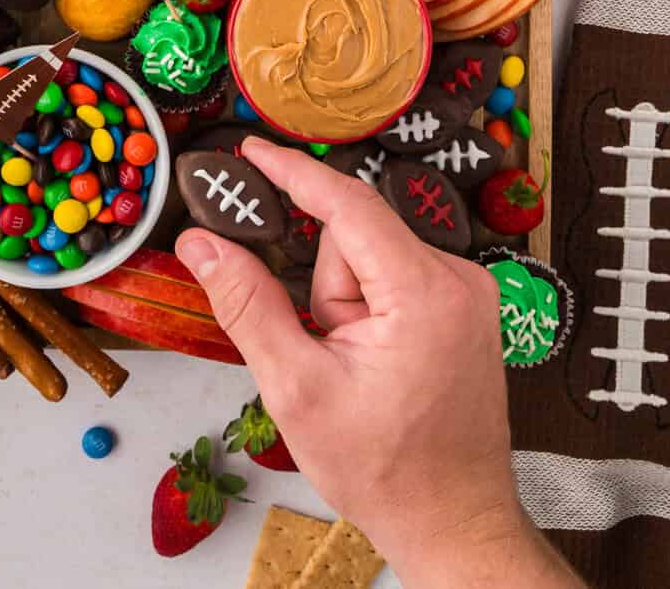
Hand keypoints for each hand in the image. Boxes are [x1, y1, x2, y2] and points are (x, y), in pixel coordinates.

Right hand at [175, 138, 531, 582]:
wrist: (453, 522)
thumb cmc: (384, 470)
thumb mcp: (297, 389)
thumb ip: (247, 305)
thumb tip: (201, 243)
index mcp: (424, 293)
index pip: (349, 204)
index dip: (294, 171)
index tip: (248, 148)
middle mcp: (458, 279)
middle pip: (357, 238)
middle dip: (325, 288)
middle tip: (325, 349)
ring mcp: (469, 292)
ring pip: (373, 259)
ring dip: (347, 303)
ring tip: (355, 368)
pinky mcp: (467, 306)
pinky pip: (396, 277)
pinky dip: (371, 307)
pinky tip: (373, 360)